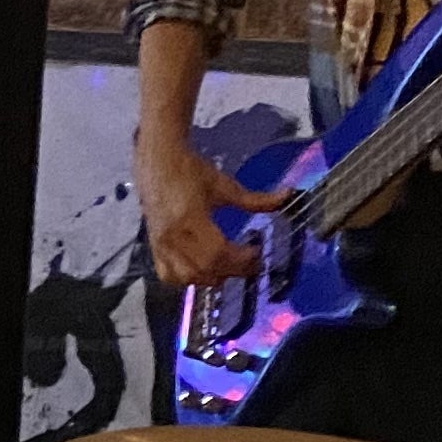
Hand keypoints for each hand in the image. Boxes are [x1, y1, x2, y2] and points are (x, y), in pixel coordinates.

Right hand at [132, 137, 283, 290]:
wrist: (157, 162)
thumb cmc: (190, 170)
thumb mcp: (224, 185)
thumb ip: (255, 199)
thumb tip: (286, 197)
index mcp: (191, 219)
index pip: (218, 253)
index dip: (241, 259)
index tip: (257, 252)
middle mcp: (173, 237)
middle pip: (206, 269)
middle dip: (233, 270)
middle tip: (250, 263)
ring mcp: (161, 245)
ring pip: (188, 277)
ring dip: (212, 277)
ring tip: (228, 267)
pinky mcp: (154, 247)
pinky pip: (169, 276)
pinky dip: (188, 279)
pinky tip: (202, 270)